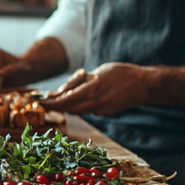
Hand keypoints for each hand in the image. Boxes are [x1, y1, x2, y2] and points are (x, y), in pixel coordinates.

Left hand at [38, 62, 153, 115]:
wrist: (145, 86)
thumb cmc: (122, 73)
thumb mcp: (98, 72)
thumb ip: (81, 81)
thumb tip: (65, 89)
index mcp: (91, 92)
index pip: (64, 101)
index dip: (50, 103)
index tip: (39, 102)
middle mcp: (94, 105)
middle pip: (68, 108)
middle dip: (56, 104)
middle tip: (47, 98)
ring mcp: (100, 111)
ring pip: (77, 110)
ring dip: (67, 104)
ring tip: (62, 94)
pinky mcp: (105, 113)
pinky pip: (87, 110)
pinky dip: (79, 104)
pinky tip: (80, 95)